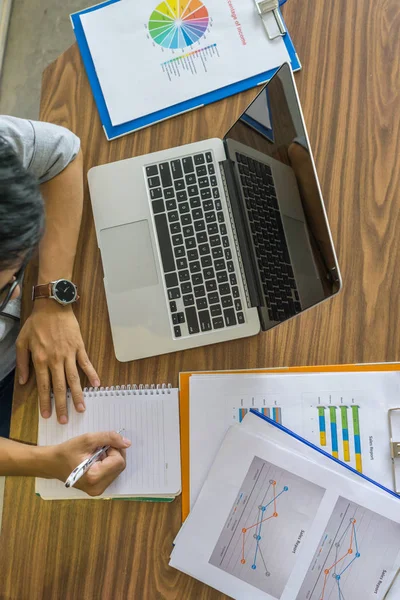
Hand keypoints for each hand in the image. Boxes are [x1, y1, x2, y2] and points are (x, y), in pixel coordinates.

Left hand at [16, 301, 99, 422]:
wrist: (53, 306)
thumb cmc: (36, 323)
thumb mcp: (22, 342)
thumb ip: (22, 363)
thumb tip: (23, 381)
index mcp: (40, 360)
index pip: (44, 386)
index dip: (46, 402)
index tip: (48, 415)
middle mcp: (55, 360)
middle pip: (60, 387)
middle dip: (62, 405)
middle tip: (65, 420)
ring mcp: (69, 354)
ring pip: (74, 379)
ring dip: (77, 395)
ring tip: (81, 408)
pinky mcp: (79, 347)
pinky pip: (86, 363)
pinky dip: (92, 374)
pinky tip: (96, 385)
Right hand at [48, 431, 130, 496]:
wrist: (52, 464)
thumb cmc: (66, 451)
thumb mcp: (87, 439)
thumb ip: (109, 438)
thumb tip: (127, 443)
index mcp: (94, 477)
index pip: (119, 460)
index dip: (113, 448)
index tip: (101, 444)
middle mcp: (98, 488)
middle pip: (120, 466)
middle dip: (113, 453)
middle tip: (98, 448)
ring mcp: (98, 490)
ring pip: (117, 469)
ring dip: (110, 458)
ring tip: (95, 455)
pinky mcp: (97, 489)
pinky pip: (112, 473)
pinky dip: (107, 464)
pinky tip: (95, 460)